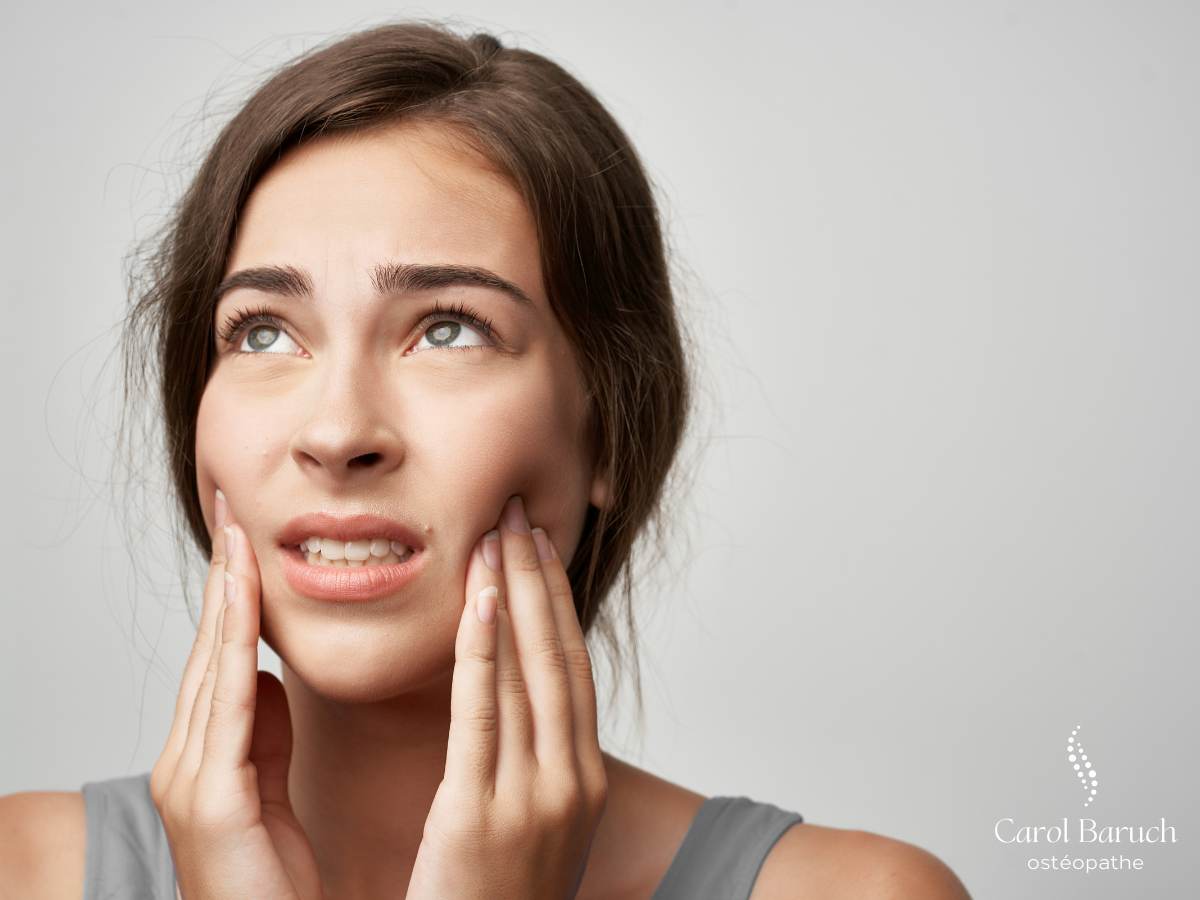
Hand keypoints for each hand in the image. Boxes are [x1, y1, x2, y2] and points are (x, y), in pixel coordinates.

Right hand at [150, 488, 322, 899]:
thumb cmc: (273, 882)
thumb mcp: (272, 788)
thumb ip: (268, 733)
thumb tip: (274, 677)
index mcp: (205, 757)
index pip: (222, 657)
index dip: (233, 594)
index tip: (246, 537)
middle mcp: (185, 759)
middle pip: (211, 649)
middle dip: (223, 577)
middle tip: (234, 509)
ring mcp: (189, 778)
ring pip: (214, 664)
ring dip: (228, 596)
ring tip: (240, 535)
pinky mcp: (208, 799)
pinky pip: (229, 703)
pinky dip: (235, 643)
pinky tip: (244, 598)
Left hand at [404, 494, 607, 899]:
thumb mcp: (532, 831)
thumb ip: (529, 769)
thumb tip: (511, 710)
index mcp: (582, 783)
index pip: (572, 671)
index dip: (557, 603)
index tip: (538, 549)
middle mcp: (569, 783)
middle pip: (557, 658)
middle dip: (538, 581)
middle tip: (518, 515)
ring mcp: (533, 800)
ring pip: (526, 673)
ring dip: (512, 596)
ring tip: (495, 536)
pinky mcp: (479, 815)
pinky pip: (483, 715)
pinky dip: (483, 651)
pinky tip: (478, 601)